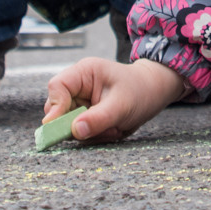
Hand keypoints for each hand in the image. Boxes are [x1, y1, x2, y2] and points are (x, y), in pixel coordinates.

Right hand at [43, 56, 190, 142]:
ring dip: (90, 133)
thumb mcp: (122, 106)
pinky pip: (80, 132)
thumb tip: (75, 131)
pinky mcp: (84, 116)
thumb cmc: (140, 91)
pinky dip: (95, 136)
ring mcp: (80, 102)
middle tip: (101, 130)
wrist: (153, 93)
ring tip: (114, 129)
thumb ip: (98, 118)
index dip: (56, 107)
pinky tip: (113, 130)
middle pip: (57, 109)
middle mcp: (77, 87)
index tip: (66, 127)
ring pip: (68, 125)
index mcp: (83, 73)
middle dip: (76, 125)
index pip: (57, 87)